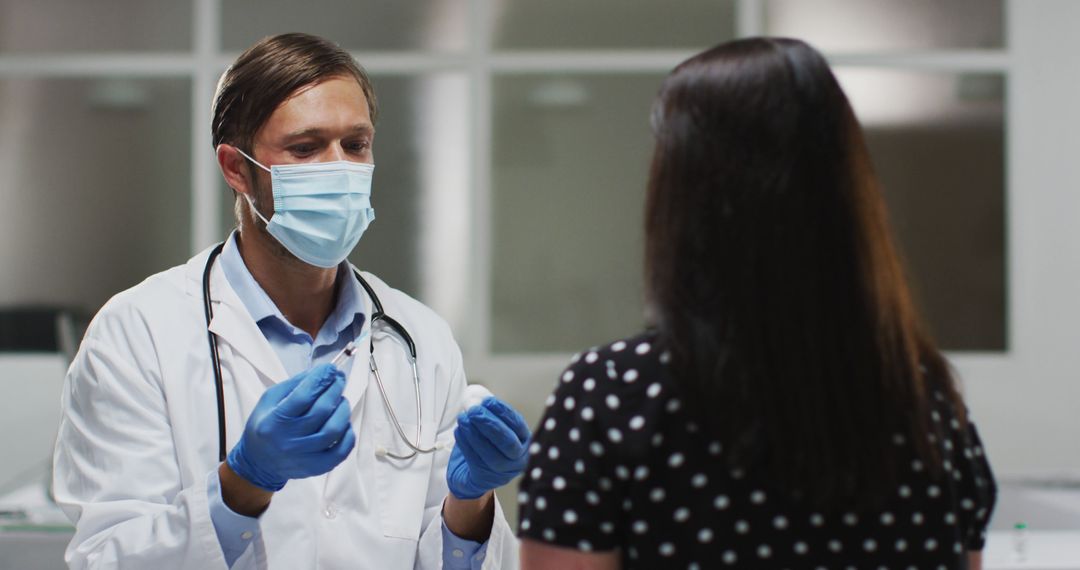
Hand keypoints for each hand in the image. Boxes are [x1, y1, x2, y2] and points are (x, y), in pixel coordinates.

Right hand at [226, 363, 355, 490]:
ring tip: (340, 400)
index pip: (303, 396)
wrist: (259, 462)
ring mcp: (305, 456)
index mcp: (274, 421)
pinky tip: (343, 423)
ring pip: (334, 429)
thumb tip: (321, 373)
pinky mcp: (317, 467)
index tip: (330, 368)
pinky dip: (348, 433)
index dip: (320, 379)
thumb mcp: (270, 400)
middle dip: (334, 389)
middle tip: (338, 379)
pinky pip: (342, 450)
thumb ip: (295, 384)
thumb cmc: (266, 426)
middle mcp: (289, 440)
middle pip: (322, 410)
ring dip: (343, 409)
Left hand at [446, 397, 529, 499]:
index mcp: (523, 441)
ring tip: (463, 418)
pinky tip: (459, 431)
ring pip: (491, 453)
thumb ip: (487, 410)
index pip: (517, 424)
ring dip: (474, 433)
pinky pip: (475, 460)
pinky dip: (466, 444)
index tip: (487, 400)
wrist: (471, 474)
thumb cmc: (484, 446)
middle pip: (507, 442)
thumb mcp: (490, 427)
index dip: (502, 411)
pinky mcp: (485, 479)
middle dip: (489, 424)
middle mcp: (517, 458)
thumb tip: (476, 394)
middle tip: (473, 410)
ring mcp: (503, 472)